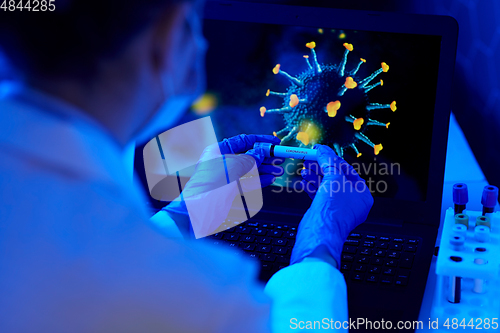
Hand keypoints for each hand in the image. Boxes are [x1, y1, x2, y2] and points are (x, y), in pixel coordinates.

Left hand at [217, 134, 284, 186]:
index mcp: (218, 150)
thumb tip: (260, 153)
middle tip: (279, 158)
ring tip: (279, 171)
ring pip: (249, 170)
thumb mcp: (234, 166)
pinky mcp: (229, 190)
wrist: (200, 209)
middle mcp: (221, 162)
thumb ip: (250, 158)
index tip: (274, 142)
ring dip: (264, 170)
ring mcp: (226, 176)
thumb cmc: (212, 184)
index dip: (260, 140)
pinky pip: (247, 182)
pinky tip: (270, 179)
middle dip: (265, 157)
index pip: (243, 141)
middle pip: (248, 155)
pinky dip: (259, 181)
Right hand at [291, 144, 373, 266]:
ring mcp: (338, 209)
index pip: (348, 171)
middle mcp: (352, 203)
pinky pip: (319, 196)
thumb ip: (328, 161)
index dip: (333, 160)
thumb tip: (323, 150)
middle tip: (311, 158)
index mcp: (362, 195)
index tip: (322, 152)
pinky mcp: (325, 214)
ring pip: (326, 187)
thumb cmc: (334, 211)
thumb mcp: (333, 177)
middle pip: (335, 178)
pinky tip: (304, 181)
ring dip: (314, 176)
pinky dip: (311, 187)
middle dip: (321, 167)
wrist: (321, 232)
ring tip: (305, 169)